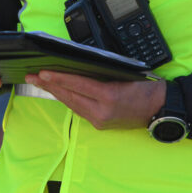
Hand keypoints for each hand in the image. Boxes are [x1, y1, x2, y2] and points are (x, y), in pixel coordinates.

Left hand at [24, 71, 165, 130]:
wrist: (160, 109)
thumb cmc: (145, 87)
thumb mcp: (124, 74)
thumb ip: (101, 73)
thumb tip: (77, 67)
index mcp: (109, 97)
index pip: (77, 85)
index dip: (58, 78)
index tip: (42, 73)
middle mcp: (102, 112)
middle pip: (70, 97)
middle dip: (49, 86)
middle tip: (32, 76)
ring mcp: (100, 120)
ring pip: (72, 105)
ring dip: (56, 93)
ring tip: (40, 82)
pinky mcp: (100, 125)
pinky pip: (79, 110)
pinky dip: (68, 99)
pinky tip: (59, 92)